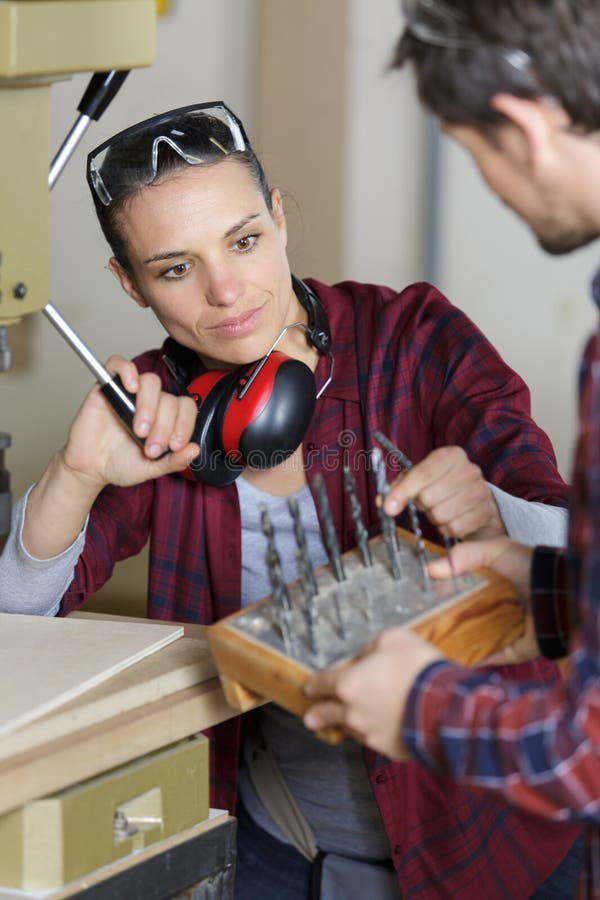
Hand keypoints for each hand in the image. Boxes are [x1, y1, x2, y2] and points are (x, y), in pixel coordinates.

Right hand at [60, 355, 199, 490]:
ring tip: (139, 429)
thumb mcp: (151, 469)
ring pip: (151, 381)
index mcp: (166, 418)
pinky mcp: (107, 386)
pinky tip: (130, 388)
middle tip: (150, 447)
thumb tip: (195, 450)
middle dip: (163, 426)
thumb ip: (174, 461)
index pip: (186, 409)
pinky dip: (127, 371)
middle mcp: (151, 403)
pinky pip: (119, 364)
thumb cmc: (120, 464)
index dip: (185, 425)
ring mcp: (130, 393)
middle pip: (169, 399)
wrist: (90, 467)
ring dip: (149, 406)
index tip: (174, 446)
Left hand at [303, 626, 442, 758]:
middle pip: (326, 716)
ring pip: (352, 730)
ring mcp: (370, 734)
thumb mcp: (392, 639)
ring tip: (353, 720)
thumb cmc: (418, 668)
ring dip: (350, 724)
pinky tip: (385, 727)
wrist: (446, 707)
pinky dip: (378, 733)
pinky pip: (377, 740)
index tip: (309, 688)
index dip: (313, 685)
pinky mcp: (390, 750)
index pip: (321, 684)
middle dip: (317, 716)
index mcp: (348, 684)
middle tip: (311, 719)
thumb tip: (365, 658)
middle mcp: (353, 713)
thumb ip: (370, 649)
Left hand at [383, 446, 503, 539]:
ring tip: (439, 509)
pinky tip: (451, 519)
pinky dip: (447, 528)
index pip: (422, 474)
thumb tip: (383, 502)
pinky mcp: (485, 512)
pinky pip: (454, 528)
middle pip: (429, 497)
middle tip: (426, 502)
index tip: (388, 508)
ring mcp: (480, 491)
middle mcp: (469, 470)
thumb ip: (398, 487)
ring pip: (441, 514)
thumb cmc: (441, 486)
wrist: (475, 499)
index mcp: (451, 455)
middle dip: (422, 504)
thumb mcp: (419, 478)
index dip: (402, 492)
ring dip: (434, 517)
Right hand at [428, 536, 538, 663]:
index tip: (417, 598)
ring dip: (450, 643)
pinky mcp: (509, 652)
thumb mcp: (495, 550)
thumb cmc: (530, 567)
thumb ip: (464, 555)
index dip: (438, 597)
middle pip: (460, 620)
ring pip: (468, 641)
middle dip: (441, 622)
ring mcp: (500, 634)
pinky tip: (446, 657)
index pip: (457, 595)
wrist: (557, 591)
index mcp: (489, 589)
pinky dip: (468, 660)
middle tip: (417, 623)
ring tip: (425, 642)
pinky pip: (484, 659)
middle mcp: (493, 612)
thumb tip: (431, 570)